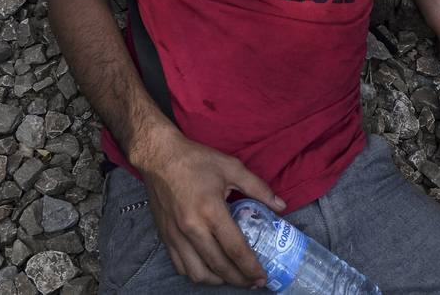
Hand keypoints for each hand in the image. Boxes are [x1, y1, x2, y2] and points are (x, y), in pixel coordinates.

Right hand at [134, 128, 285, 287]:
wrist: (159, 156)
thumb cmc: (195, 159)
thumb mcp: (231, 167)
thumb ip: (258, 188)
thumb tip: (281, 205)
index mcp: (211, 210)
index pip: (235, 249)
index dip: (251, 267)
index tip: (262, 276)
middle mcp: (192, 227)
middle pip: (219, 266)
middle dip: (239, 279)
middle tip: (253, 282)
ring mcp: (176, 235)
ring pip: (198, 273)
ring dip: (218, 280)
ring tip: (232, 276)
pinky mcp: (165, 236)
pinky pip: (181, 266)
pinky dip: (197, 273)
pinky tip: (209, 269)